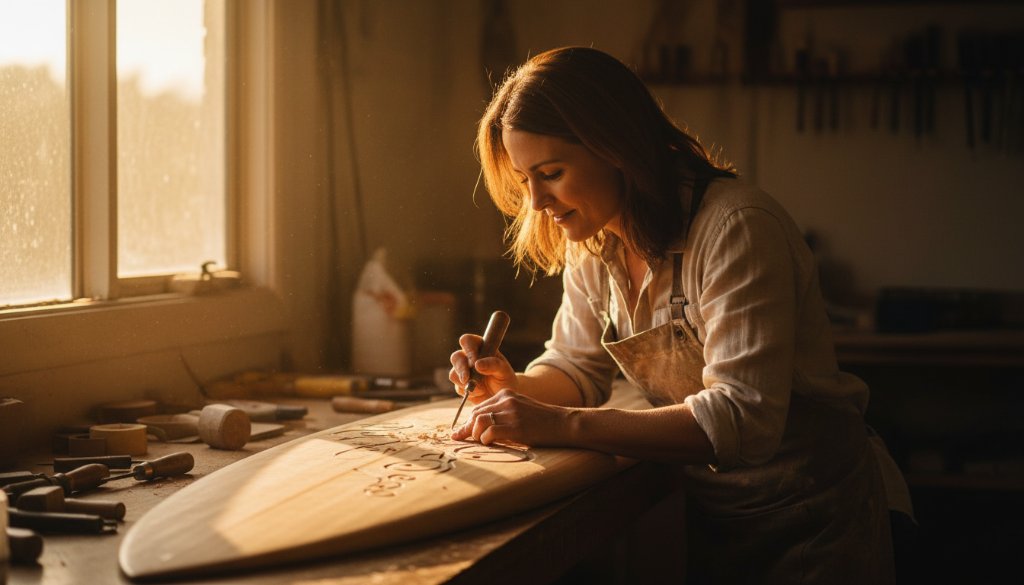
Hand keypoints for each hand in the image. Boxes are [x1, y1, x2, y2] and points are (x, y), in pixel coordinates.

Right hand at [448, 333, 517, 402]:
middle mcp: (469, 358)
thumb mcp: (504, 371)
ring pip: (453, 373)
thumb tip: (477, 364)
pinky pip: (458, 387)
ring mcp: (463, 372)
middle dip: (461, 369)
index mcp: (480, 348)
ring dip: (465, 382)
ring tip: (481, 388)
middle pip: (456, 357)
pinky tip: (480, 393)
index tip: (474, 362)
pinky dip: (468, 391)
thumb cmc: (505, 379)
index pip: (467, 341)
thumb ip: (493, 365)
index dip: (468, 349)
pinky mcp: (461, 385)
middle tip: (468, 379)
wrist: (503, 397)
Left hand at [450, 389, 572, 446]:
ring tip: (482, 443)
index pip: (478, 408)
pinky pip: (489, 433)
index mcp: (506, 395)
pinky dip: (486, 440)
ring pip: (479, 422)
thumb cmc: (542, 421)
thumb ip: (502, 414)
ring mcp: (511, 413)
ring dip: (476, 435)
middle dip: (467, 429)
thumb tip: (480, 428)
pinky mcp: (516, 427)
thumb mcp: (520, 410)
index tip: (460, 433)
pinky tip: (491, 444)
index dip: (467, 422)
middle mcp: (506, 401)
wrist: (564, 424)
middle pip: (475, 415)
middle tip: (462, 440)